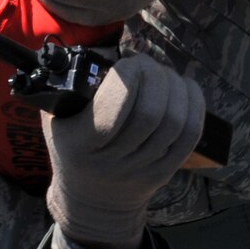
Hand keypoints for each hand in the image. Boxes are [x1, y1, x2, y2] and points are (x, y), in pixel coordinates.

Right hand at [44, 55, 204, 248]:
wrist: (90, 199)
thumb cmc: (71, 145)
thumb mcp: (55, 117)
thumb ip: (71, 85)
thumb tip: (105, 50)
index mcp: (79, 144)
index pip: (114, 106)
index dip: (129, 76)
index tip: (127, 65)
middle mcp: (111, 162)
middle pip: (151, 112)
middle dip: (156, 77)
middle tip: (147, 66)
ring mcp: (141, 170)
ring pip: (175, 121)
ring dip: (175, 87)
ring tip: (165, 75)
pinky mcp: (164, 173)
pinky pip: (191, 135)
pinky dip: (194, 104)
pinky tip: (186, 87)